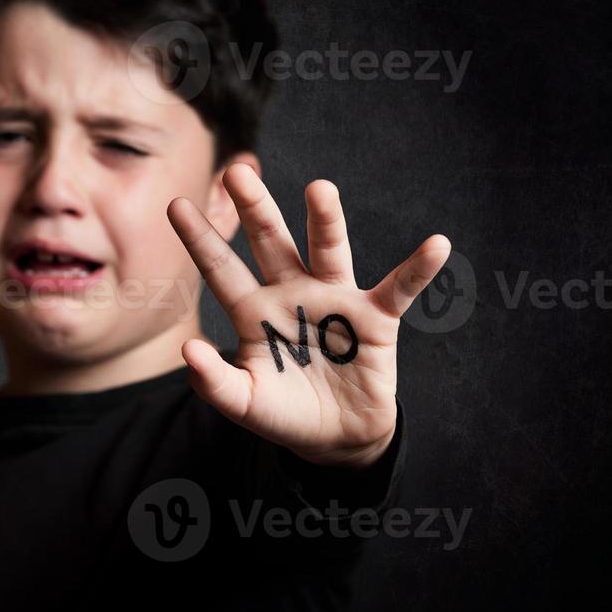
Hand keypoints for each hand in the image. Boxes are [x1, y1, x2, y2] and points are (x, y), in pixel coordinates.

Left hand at [167, 163, 450, 467]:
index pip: (221, 269)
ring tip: (319, 189)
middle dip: (256, 209)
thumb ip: (214, 382)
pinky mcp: (374, 319)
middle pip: (272, 243)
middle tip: (238, 173)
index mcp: (254, 311)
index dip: (201, 240)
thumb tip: (187, 352)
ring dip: (325, 221)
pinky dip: (418, 269)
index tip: (175, 205)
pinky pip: (399, 288)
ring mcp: (334, 301)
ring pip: (328, 252)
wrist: (335, 438)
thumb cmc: (284, 413)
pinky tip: (436, 245)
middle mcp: (292, 293)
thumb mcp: (244, 403)